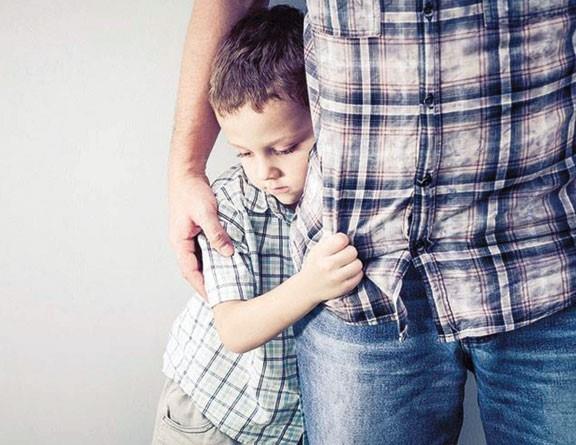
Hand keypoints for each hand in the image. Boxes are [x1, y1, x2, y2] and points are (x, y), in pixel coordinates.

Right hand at [169, 173, 233, 297]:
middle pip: (194, 269)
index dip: (201, 286)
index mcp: (180, 242)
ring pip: (199, 260)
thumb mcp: (206, 213)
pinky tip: (225, 262)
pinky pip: (203, 250)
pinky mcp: (195, 231)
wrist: (187, 174)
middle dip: (206, 283)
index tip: (214, 299)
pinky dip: (213, 258)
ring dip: (210, 271)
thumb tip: (228, 253)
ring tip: (226, 283)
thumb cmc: (193, 192)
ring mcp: (188, 237)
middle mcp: (182, 243)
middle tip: (223, 296)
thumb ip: (216, 233)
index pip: (190, 271)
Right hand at [297, 233, 362, 303]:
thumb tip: (348, 232)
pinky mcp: (343, 288)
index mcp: (320, 253)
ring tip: (346, 265)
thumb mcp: (316, 250)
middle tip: (344, 256)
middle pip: (352, 251)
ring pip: (358, 264)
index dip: (343, 240)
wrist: (306, 288)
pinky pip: (359, 275)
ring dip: (354, 263)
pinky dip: (355, 273)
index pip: (342, 239)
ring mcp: (336, 279)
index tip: (340, 245)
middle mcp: (327, 266)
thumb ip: (330, 240)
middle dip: (349, 252)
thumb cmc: (314, 265)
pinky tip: (347, 273)